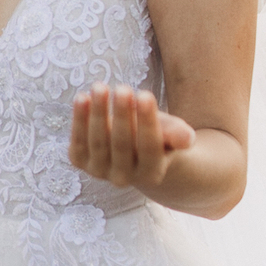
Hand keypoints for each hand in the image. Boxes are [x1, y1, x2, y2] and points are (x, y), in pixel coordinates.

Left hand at [69, 84, 194, 194]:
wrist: (130, 147)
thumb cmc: (155, 133)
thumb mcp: (169, 131)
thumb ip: (177, 134)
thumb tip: (187, 139)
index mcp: (152, 173)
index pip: (149, 147)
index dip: (147, 121)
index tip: (146, 95)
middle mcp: (125, 178)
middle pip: (122, 144)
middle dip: (122, 114)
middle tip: (123, 88)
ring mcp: (100, 172)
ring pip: (98, 142)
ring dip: (98, 113)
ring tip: (100, 87)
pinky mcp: (80, 162)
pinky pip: (78, 141)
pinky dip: (78, 120)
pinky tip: (82, 97)